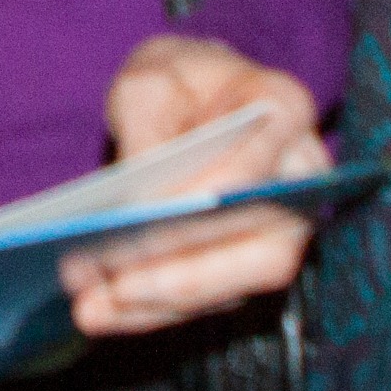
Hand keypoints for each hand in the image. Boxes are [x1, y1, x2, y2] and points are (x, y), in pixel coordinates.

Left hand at [62, 33, 328, 339]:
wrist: (190, 97)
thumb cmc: (175, 83)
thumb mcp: (149, 80)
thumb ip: (146, 126)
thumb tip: (139, 204)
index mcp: (283, 109)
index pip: (260, 162)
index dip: (215, 194)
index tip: (161, 213)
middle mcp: (298, 178)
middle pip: (264, 249)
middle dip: (186, 276)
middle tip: (116, 285)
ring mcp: (278, 227)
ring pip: (234, 286)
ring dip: (158, 305)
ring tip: (91, 308)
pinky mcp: (243, 262)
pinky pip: (205, 297)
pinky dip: (149, 309)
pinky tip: (100, 310)